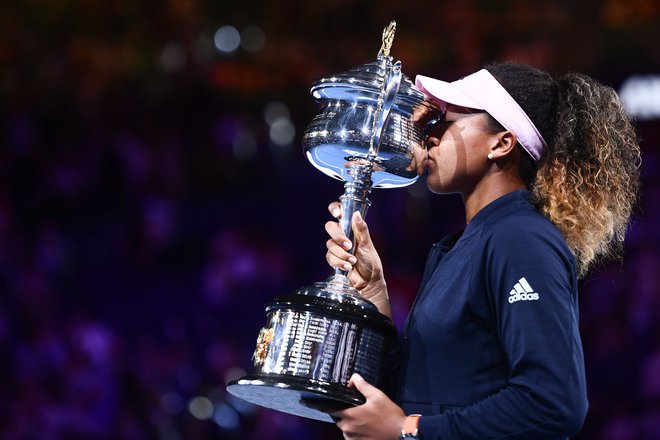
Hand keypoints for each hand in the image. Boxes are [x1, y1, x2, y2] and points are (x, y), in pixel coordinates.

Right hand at [325, 203, 390, 317]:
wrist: (369, 281)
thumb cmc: (371, 262)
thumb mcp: (368, 244)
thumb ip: (361, 229)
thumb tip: (356, 213)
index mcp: (351, 228)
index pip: (339, 211)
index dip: (335, 209)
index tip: (338, 214)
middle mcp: (342, 235)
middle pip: (330, 227)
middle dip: (338, 236)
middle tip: (349, 245)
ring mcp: (337, 247)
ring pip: (330, 244)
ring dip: (342, 254)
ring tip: (353, 261)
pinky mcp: (333, 258)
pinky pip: (330, 257)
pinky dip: (339, 262)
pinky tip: (348, 267)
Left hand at [331, 374, 405, 439]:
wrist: (400, 434)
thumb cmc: (389, 416)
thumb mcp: (377, 396)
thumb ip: (363, 386)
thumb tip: (354, 377)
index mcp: (349, 416)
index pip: (331, 410)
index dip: (332, 404)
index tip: (337, 402)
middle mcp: (347, 429)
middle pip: (339, 419)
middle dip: (345, 414)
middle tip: (358, 410)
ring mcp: (352, 439)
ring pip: (345, 429)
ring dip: (351, 424)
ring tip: (364, 420)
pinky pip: (351, 438)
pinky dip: (356, 433)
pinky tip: (366, 429)